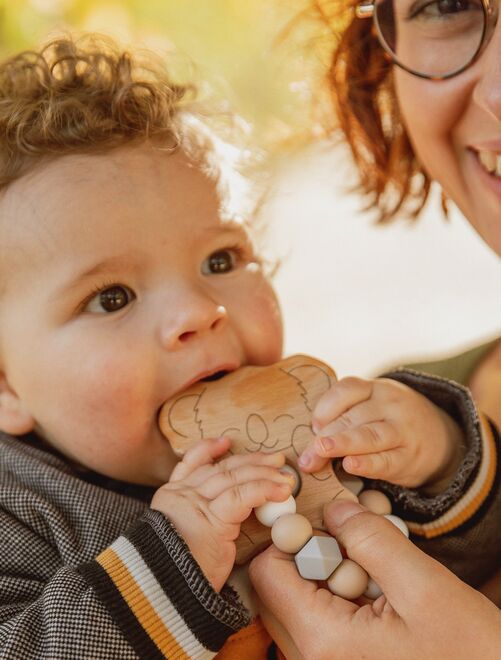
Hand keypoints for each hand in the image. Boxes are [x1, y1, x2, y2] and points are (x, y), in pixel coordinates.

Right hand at [150, 436, 292, 591]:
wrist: (166, 594)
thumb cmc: (180, 574)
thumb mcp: (186, 539)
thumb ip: (202, 518)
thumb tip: (233, 512)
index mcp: (171, 497)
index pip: (191, 463)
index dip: (210, 449)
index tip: (227, 442)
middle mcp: (181, 495)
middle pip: (222, 468)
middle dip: (252, 461)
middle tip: (276, 459)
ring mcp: (195, 504)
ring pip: (235, 478)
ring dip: (265, 475)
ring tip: (286, 478)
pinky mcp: (213, 518)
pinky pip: (243, 495)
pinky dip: (264, 489)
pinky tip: (280, 490)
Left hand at [249, 501, 500, 659]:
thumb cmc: (468, 652)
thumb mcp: (423, 586)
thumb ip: (371, 540)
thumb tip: (333, 509)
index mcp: (324, 639)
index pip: (268, 572)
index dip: (289, 535)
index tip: (325, 521)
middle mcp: (313, 658)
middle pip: (278, 588)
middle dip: (309, 554)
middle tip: (354, 542)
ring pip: (299, 602)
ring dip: (327, 574)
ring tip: (373, 567)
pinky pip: (321, 620)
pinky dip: (340, 595)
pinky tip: (378, 591)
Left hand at [298, 376, 463, 489]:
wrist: (440, 438)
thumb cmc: (388, 421)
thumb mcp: (371, 407)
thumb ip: (342, 416)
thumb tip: (308, 438)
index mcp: (374, 388)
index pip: (348, 389)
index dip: (326, 406)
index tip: (313, 425)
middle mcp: (390, 405)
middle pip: (353, 417)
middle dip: (326, 436)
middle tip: (306, 455)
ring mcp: (402, 430)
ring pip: (370, 435)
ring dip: (344, 444)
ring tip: (322, 451)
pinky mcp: (409, 457)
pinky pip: (387, 460)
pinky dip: (368, 464)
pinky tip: (351, 466)